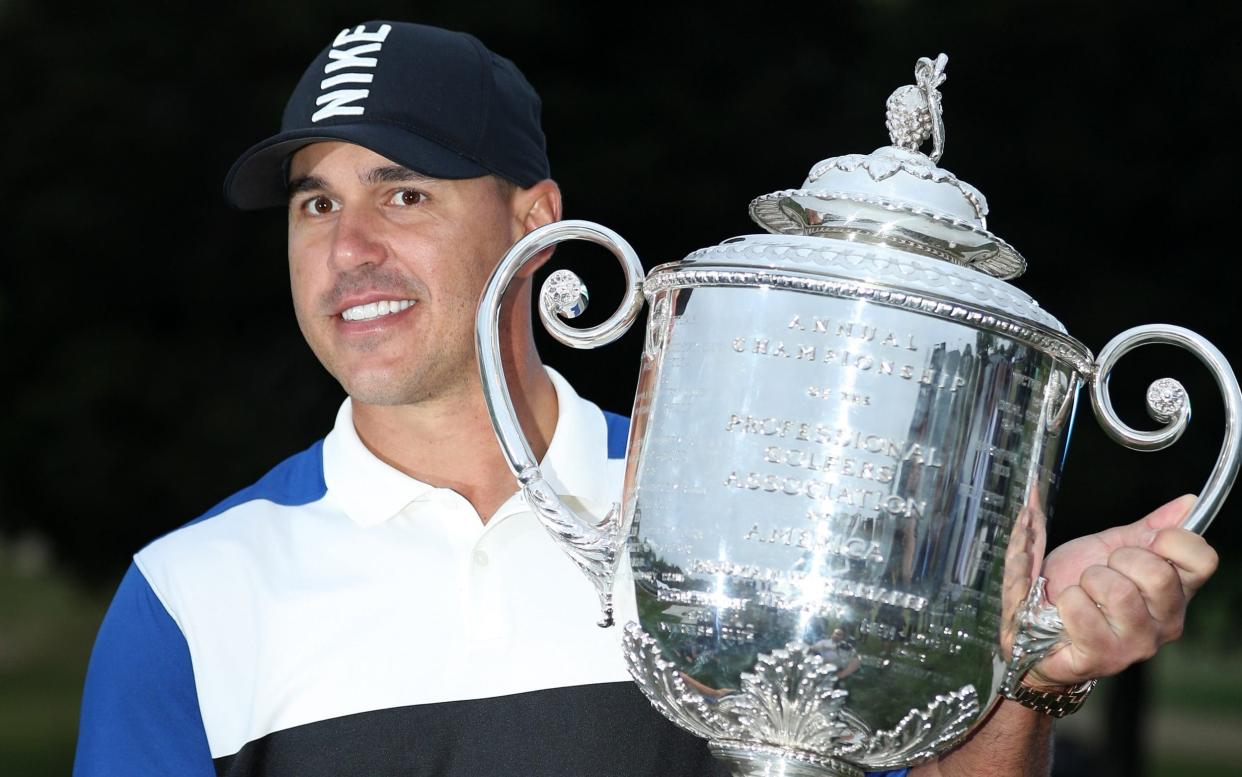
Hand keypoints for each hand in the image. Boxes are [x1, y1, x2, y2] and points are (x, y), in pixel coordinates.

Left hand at [1025, 494, 1218, 687]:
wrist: (1035, 622)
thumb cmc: (1077, 585)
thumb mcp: (1110, 548)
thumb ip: (1148, 528)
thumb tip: (1189, 503)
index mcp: (1175, 591)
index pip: (1203, 560)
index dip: (1172, 540)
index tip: (1145, 541)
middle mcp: (1165, 622)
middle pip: (1158, 574)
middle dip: (1118, 559)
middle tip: (1102, 570)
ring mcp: (1136, 643)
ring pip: (1119, 592)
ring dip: (1087, 581)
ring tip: (1083, 591)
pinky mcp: (1103, 657)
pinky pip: (1083, 613)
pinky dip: (1066, 601)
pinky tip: (1067, 610)